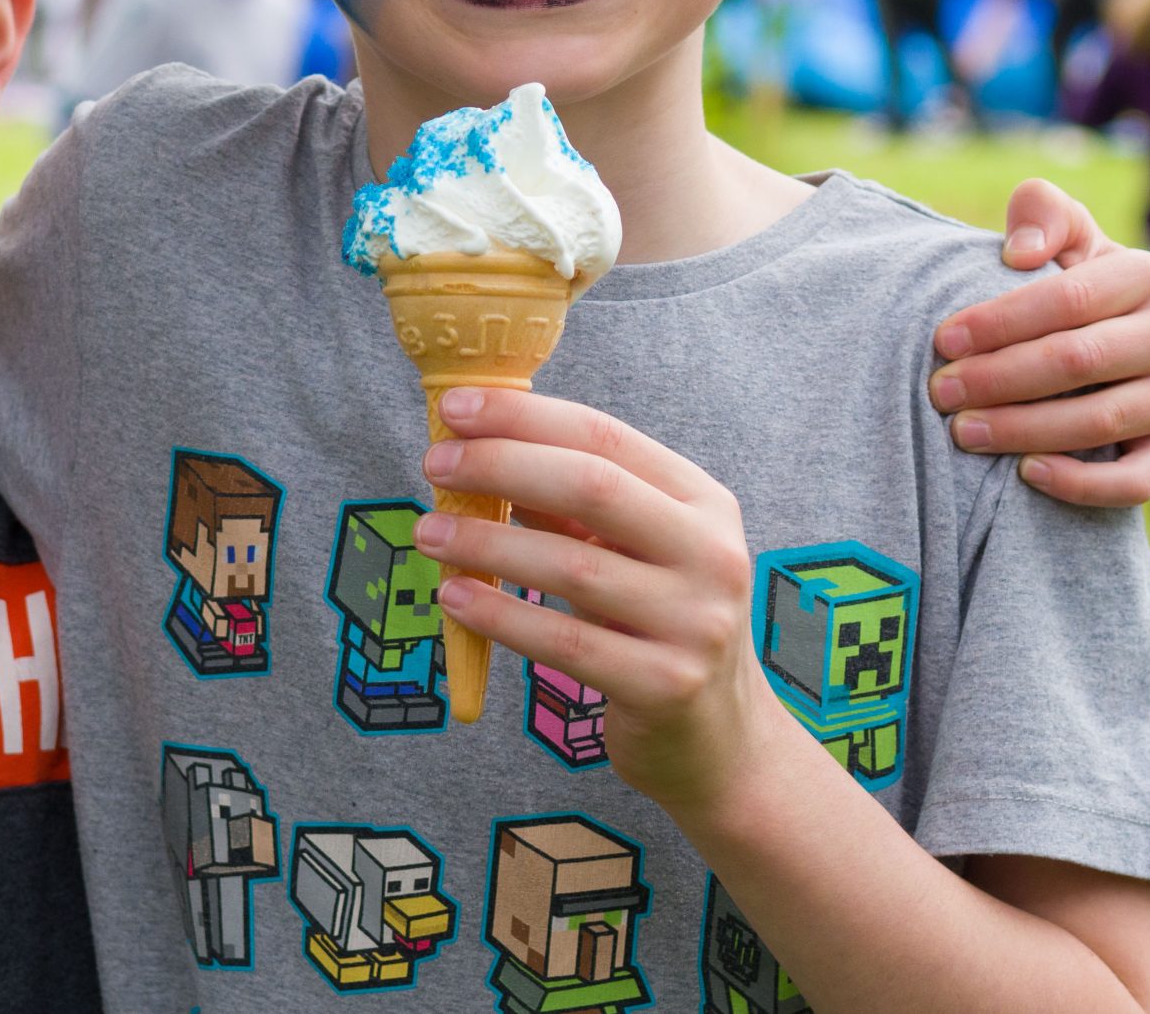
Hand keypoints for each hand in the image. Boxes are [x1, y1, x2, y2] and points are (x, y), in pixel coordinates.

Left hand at [411, 387, 779, 820]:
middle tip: (434, 464)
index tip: (455, 409)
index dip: (524, 417)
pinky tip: (455, 598)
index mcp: (704, 502)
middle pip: (592, 487)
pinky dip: (502, 615)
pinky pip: (565, 643)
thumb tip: (478, 450)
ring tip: (429, 533)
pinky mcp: (666, 686)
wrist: (720, 741)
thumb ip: (574, 506)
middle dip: (501, 465)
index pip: (605, 437)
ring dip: (486, 544)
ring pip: (571, 566)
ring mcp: (695, 622)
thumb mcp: (635, 552)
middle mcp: (712, 555)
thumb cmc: (660, 626)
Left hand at [930, 181, 1149, 508]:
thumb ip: (1042, 212)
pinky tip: (1025, 473)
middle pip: (1079, 360)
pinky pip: (1136, 481)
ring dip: (1023, 429)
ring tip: (963, 431)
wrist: (1122, 351)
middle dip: (998, 378)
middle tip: (940, 391)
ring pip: (1103, 421)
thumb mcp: (1064, 239)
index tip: (944, 340)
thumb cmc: (1076, 290)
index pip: (1068, 299)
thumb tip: (1020, 252)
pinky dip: (1080, 483)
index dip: (1000, 321)